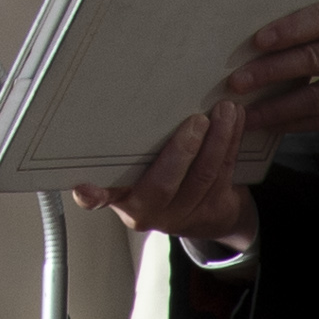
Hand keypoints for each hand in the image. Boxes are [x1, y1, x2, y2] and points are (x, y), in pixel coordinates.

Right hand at [73, 98, 257, 248]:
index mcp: (122, 197)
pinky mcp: (214, 210)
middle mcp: (148, 212)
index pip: (103, 197)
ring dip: (218, 140)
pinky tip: (236, 120)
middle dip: (184, 151)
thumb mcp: (137, 168)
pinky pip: (224, 173)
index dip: (93, 195)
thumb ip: (131, 149)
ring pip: (202, 176)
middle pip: (164, 185)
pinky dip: (231, 143)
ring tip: (224, 111)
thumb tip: (119, 103)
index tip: (82, 188)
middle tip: (197, 121)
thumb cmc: (161, 175)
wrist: (204, 213)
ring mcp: (183, 215)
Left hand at [228, 0, 318, 146]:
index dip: (287, 30)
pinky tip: (272, 125)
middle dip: (268, 71)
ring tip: (245, 111)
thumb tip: (268, 41)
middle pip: (312, 59)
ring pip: (313, 97)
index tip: (256, 41)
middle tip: (236, 81)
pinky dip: (293, 124)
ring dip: (273, 106)